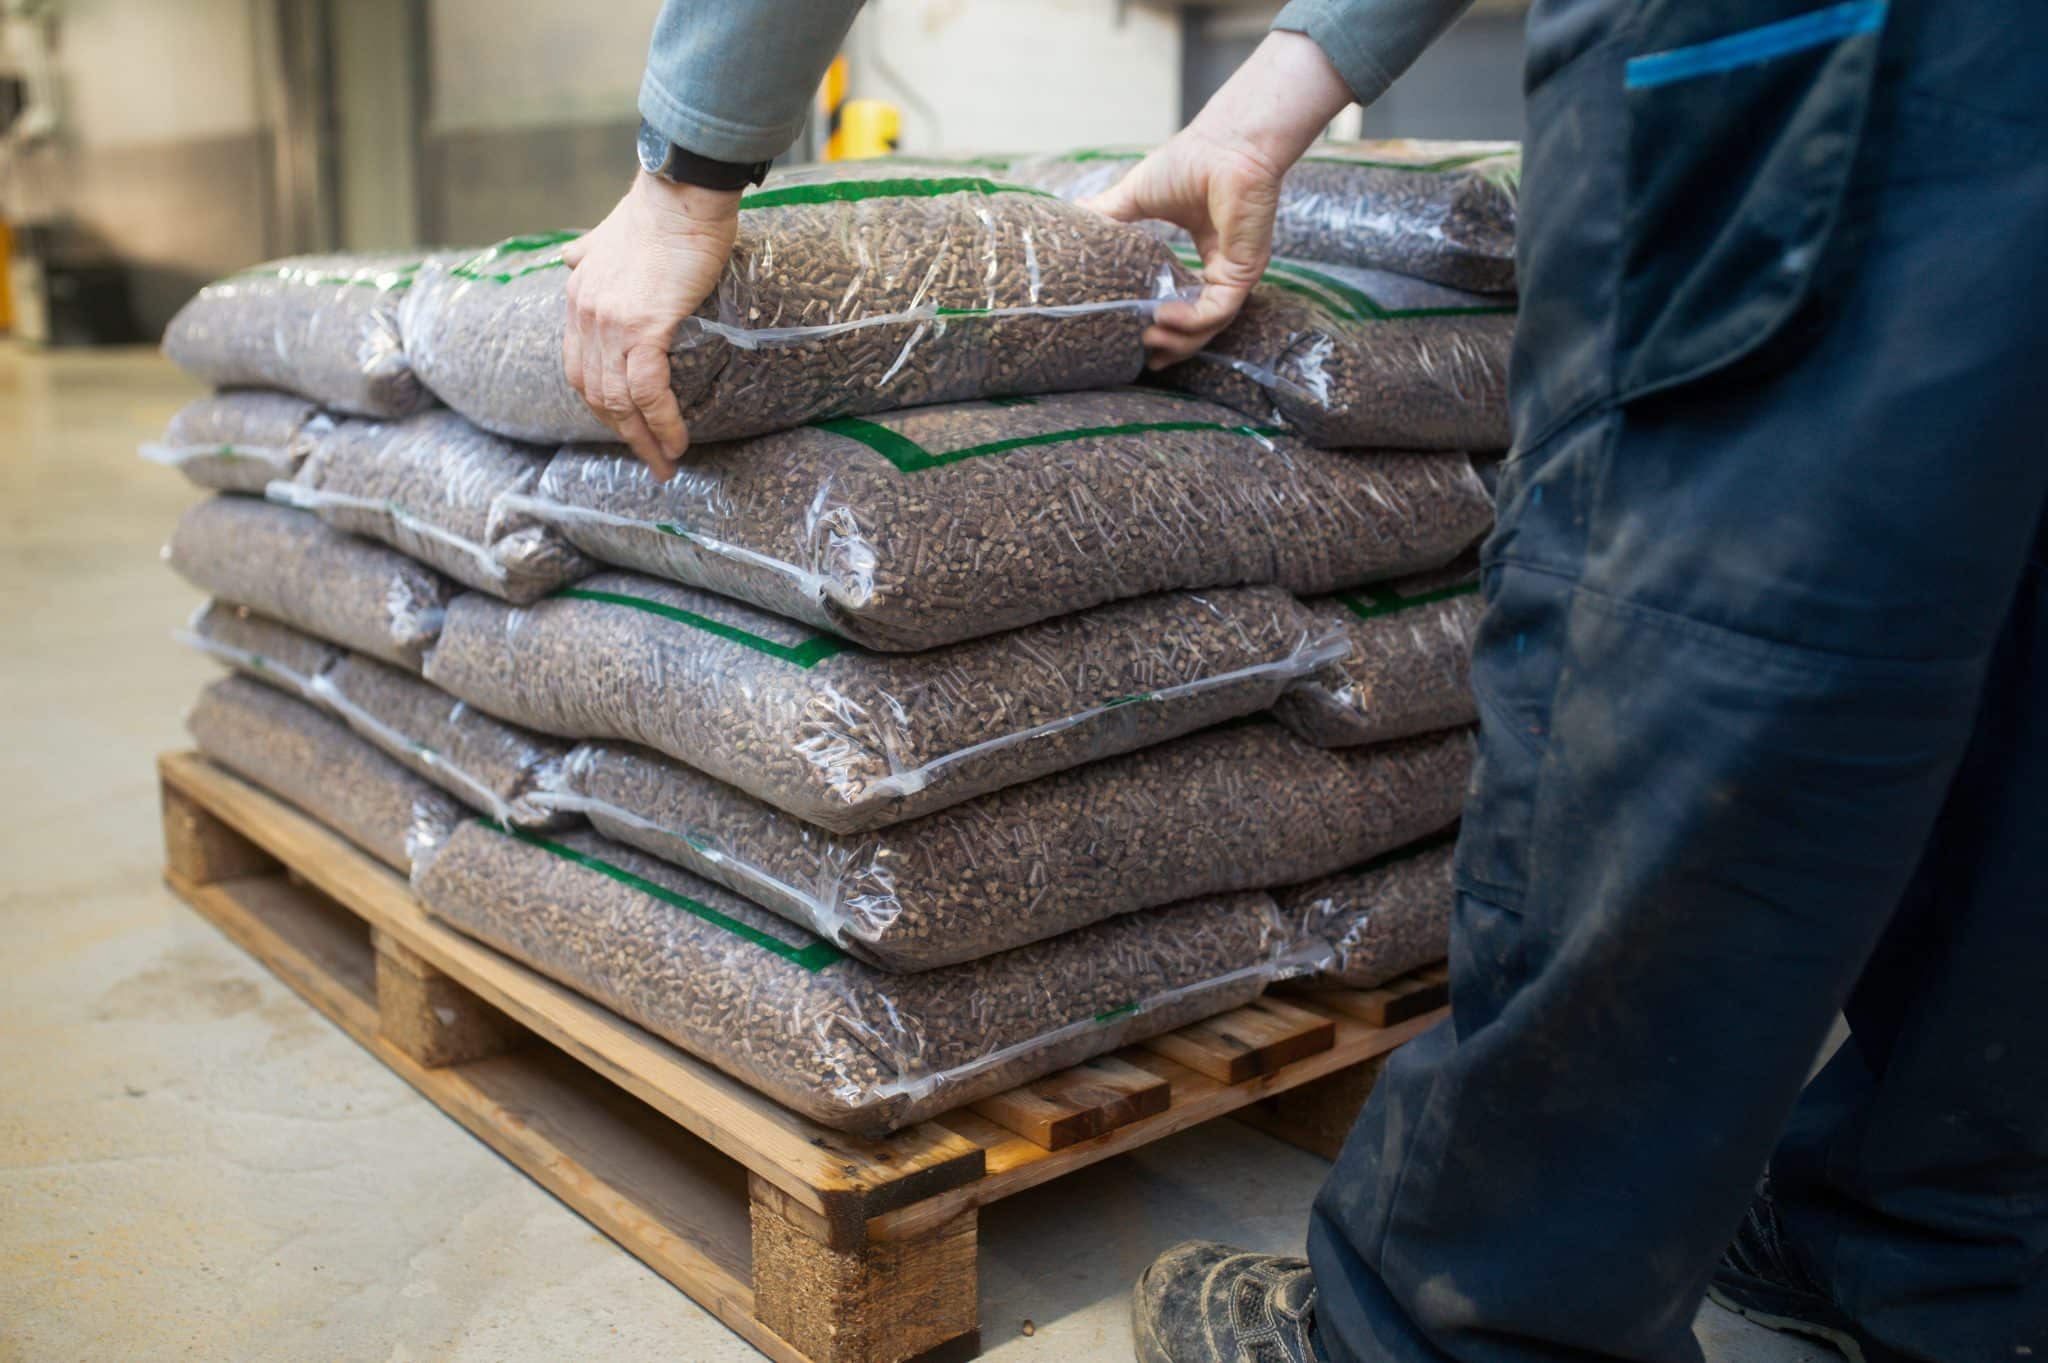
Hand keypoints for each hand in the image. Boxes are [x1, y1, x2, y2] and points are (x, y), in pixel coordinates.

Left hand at [563, 172, 739, 478]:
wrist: (681, 192)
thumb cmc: (660, 210)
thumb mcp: (608, 232)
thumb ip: (589, 250)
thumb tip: (573, 254)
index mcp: (578, 297)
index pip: (578, 367)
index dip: (601, 404)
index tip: (624, 426)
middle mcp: (585, 315)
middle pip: (595, 393)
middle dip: (622, 433)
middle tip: (649, 459)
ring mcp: (610, 323)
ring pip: (619, 399)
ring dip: (643, 438)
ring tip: (667, 461)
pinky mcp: (643, 327)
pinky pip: (647, 390)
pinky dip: (661, 422)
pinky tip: (677, 440)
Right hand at [1081, 31, 1354, 367]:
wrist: (1224, 143)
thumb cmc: (1191, 160)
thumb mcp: (1136, 195)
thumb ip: (1109, 214)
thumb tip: (1073, 216)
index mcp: (1209, 255)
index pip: (1192, 304)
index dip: (1169, 328)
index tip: (1143, 342)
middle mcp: (1225, 268)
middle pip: (1202, 325)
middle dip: (1176, 347)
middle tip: (1148, 359)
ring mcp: (1237, 271)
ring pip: (1211, 325)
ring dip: (1181, 340)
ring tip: (1150, 343)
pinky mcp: (1245, 269)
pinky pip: (1218, 310)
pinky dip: (1191, 321)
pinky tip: (1163, 318)